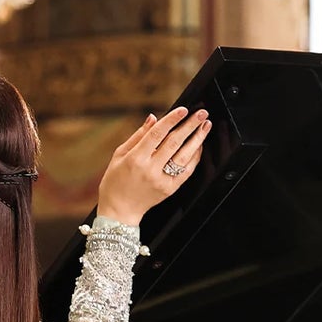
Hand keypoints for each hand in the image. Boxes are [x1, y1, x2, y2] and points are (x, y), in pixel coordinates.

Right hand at [95, 105, 211, 225]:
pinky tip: (198, 146)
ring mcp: (161, 181)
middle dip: (190, 125)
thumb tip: (153, 118)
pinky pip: (186, 171)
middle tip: (202, 113)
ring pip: (184, 156)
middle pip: (174, 142)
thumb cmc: (116, 181)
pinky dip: (194, 157)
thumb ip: (138, 135)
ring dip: (197, 139)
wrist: (119, 212)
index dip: (172, 120)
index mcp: (136, 159)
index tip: (183, 110)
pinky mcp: (169, 190)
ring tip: (205, 126)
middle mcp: (150, 170)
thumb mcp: (119, 155)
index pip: (157, 134)